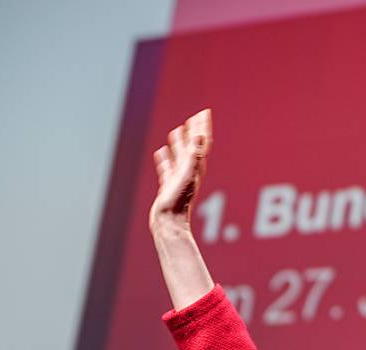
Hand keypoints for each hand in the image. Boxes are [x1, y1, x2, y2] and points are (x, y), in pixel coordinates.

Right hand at [150, 109, 212, 231]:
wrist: (169, 222)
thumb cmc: (179, 200)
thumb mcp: (187, 173)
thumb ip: (194, 154)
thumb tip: (201, 134)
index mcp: (196, 166)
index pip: (201, 142)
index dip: (202, 127)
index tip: (204, 112)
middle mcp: (189, 171)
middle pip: (192, 146)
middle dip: (193, 132)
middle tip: (193, 118)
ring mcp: (178, 178)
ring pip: (179, 156)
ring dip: (178, 143)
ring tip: (176, 131)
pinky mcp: (168, 186)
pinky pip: (167, 168)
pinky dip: (165, 159)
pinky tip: (161, 153)